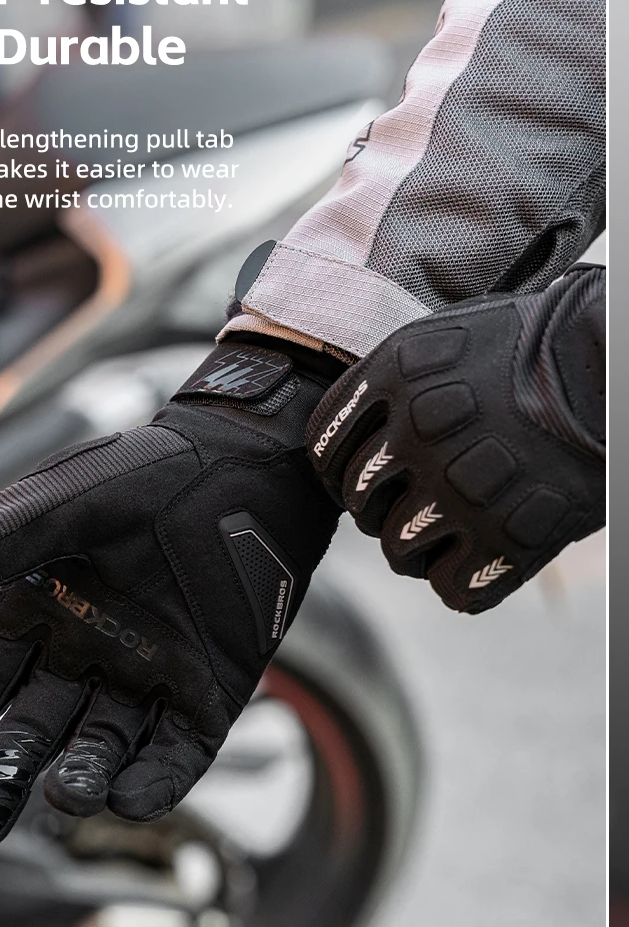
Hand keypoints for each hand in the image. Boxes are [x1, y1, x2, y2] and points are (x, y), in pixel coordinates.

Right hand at [0, 338, 341, 852]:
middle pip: (31, 736)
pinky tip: (127, 799)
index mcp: (39, 612)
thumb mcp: (63, 505)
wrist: (250, 465)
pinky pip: (176, 755)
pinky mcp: (209, 695)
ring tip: (61, 798)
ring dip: (79, 782)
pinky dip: (154, 783)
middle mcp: (86, 655)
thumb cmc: (150, 471)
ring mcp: (148, 680)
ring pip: (102, 751)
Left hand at [307, 264, 604, 613]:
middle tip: (417, 499)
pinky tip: (481, 551)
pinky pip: (451, 587)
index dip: (337, 468)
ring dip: (419, 548)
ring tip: (453, 526)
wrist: (608, 370)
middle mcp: (417, 434)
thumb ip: (387, 382)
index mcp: (395, 376)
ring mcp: (460, 489)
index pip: (325, 447)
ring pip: (398, 552)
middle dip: (380, 507)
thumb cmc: (529, 347)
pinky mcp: (508, 535)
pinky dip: (463, 579)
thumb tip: (349, 433)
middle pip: (359, 502)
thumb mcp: (442, 338)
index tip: (357, 477)